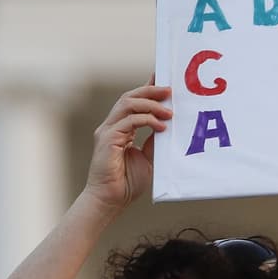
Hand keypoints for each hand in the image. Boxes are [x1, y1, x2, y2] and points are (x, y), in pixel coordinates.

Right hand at [83, 78, 171, 210]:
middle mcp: (111, 126)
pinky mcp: (107, 139)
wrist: (110, 201)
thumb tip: (167, 125)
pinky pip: (129, 121)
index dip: (147, 88)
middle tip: (170, 90)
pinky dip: (147, 120)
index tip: (163, 78)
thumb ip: (154, 140)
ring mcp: (107, 131)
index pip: (133, 102)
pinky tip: (161, 127)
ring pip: (127, 104)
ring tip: (168, 110)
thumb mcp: (147, 157)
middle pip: (129, 97)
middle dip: (150, 91)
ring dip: (150, 104)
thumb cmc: (126, 184)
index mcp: (119, 129)